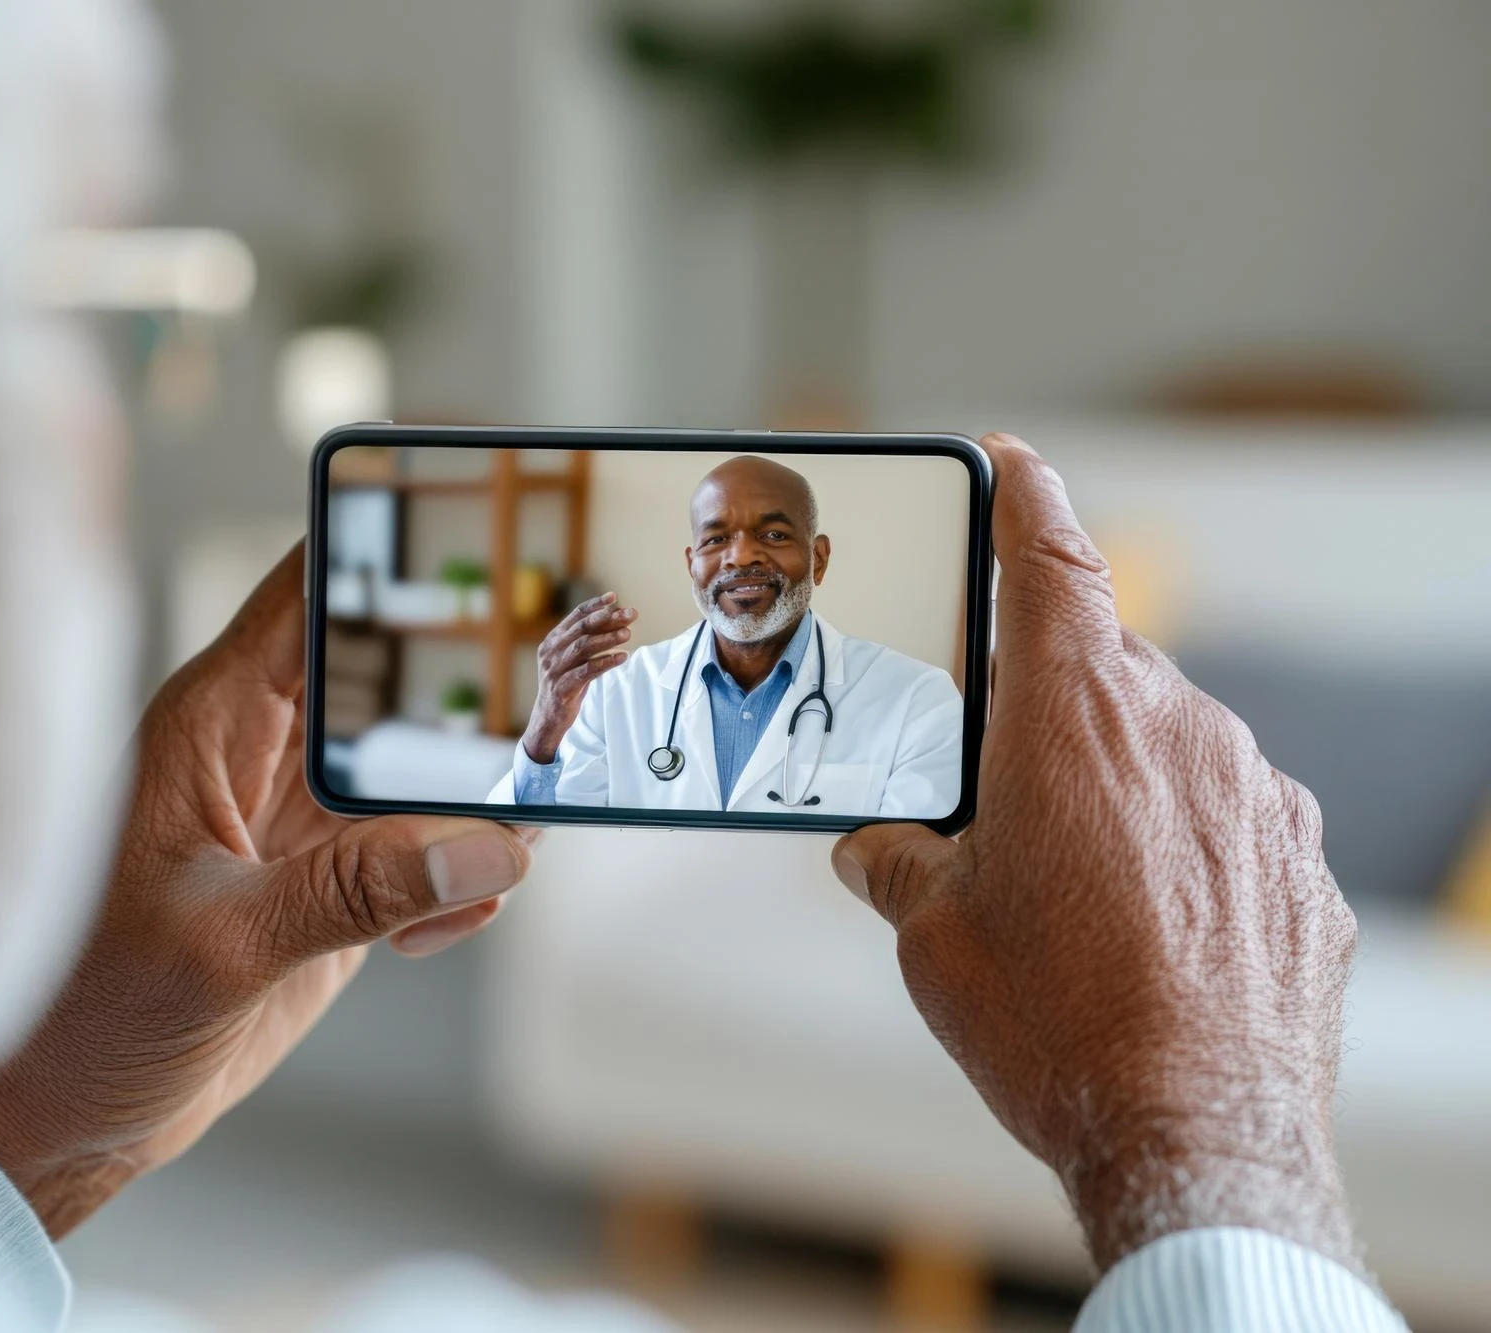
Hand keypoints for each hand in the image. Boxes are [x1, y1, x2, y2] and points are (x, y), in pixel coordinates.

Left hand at [0, 544, 532, 1236]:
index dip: (387, 546)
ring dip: (473, 804)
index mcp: (209, 724)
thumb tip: (488, 850)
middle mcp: (258, 754)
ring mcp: (296, 820)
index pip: (308, 594)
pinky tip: (446, 926)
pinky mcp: (325, 886)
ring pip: (416, 769)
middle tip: (553, 712)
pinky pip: (419, 855)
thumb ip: (356, 893)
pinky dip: (454, 882)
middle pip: (388, 676)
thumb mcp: (225, 945)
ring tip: (518, 837)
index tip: (480, 522)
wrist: (63, 1117)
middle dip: (468, 692)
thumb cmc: (85, 1015)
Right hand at [520, 593, 635, 763]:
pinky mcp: (562, 687)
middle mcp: (551, 652)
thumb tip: (616, 619)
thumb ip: (587, 640)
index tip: (614, 598)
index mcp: (552, 640)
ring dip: (608, 638)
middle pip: (582, 628)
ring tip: (628, 633)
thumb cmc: (566, 683)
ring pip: (583, 647)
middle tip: (630, 614)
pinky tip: (622, 657)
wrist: (548, 716)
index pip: (575, 616)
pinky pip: (586, 671)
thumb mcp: (573, 659)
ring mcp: (555, 670)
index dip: (595, 605)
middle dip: (608, 619)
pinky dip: (605, 662)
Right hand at [832, 434, 1362, 1275]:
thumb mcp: (932, 934)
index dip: (1026, 497)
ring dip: (1117, 788)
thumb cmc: (1054, 1025)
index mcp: (1073, 719)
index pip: (1051, 562)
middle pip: (1102, 672)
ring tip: (1075, 897)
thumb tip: (877, 846)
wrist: (1196, 1139)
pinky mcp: (1302, 867)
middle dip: (1047, 712)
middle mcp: (1180, 732)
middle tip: (998, 795)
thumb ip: (899, 860)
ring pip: (1169, 748)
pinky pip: (1228, 820)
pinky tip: (1146, 932)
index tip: (1012, 459)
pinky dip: (1181, 847)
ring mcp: (1259, 797)